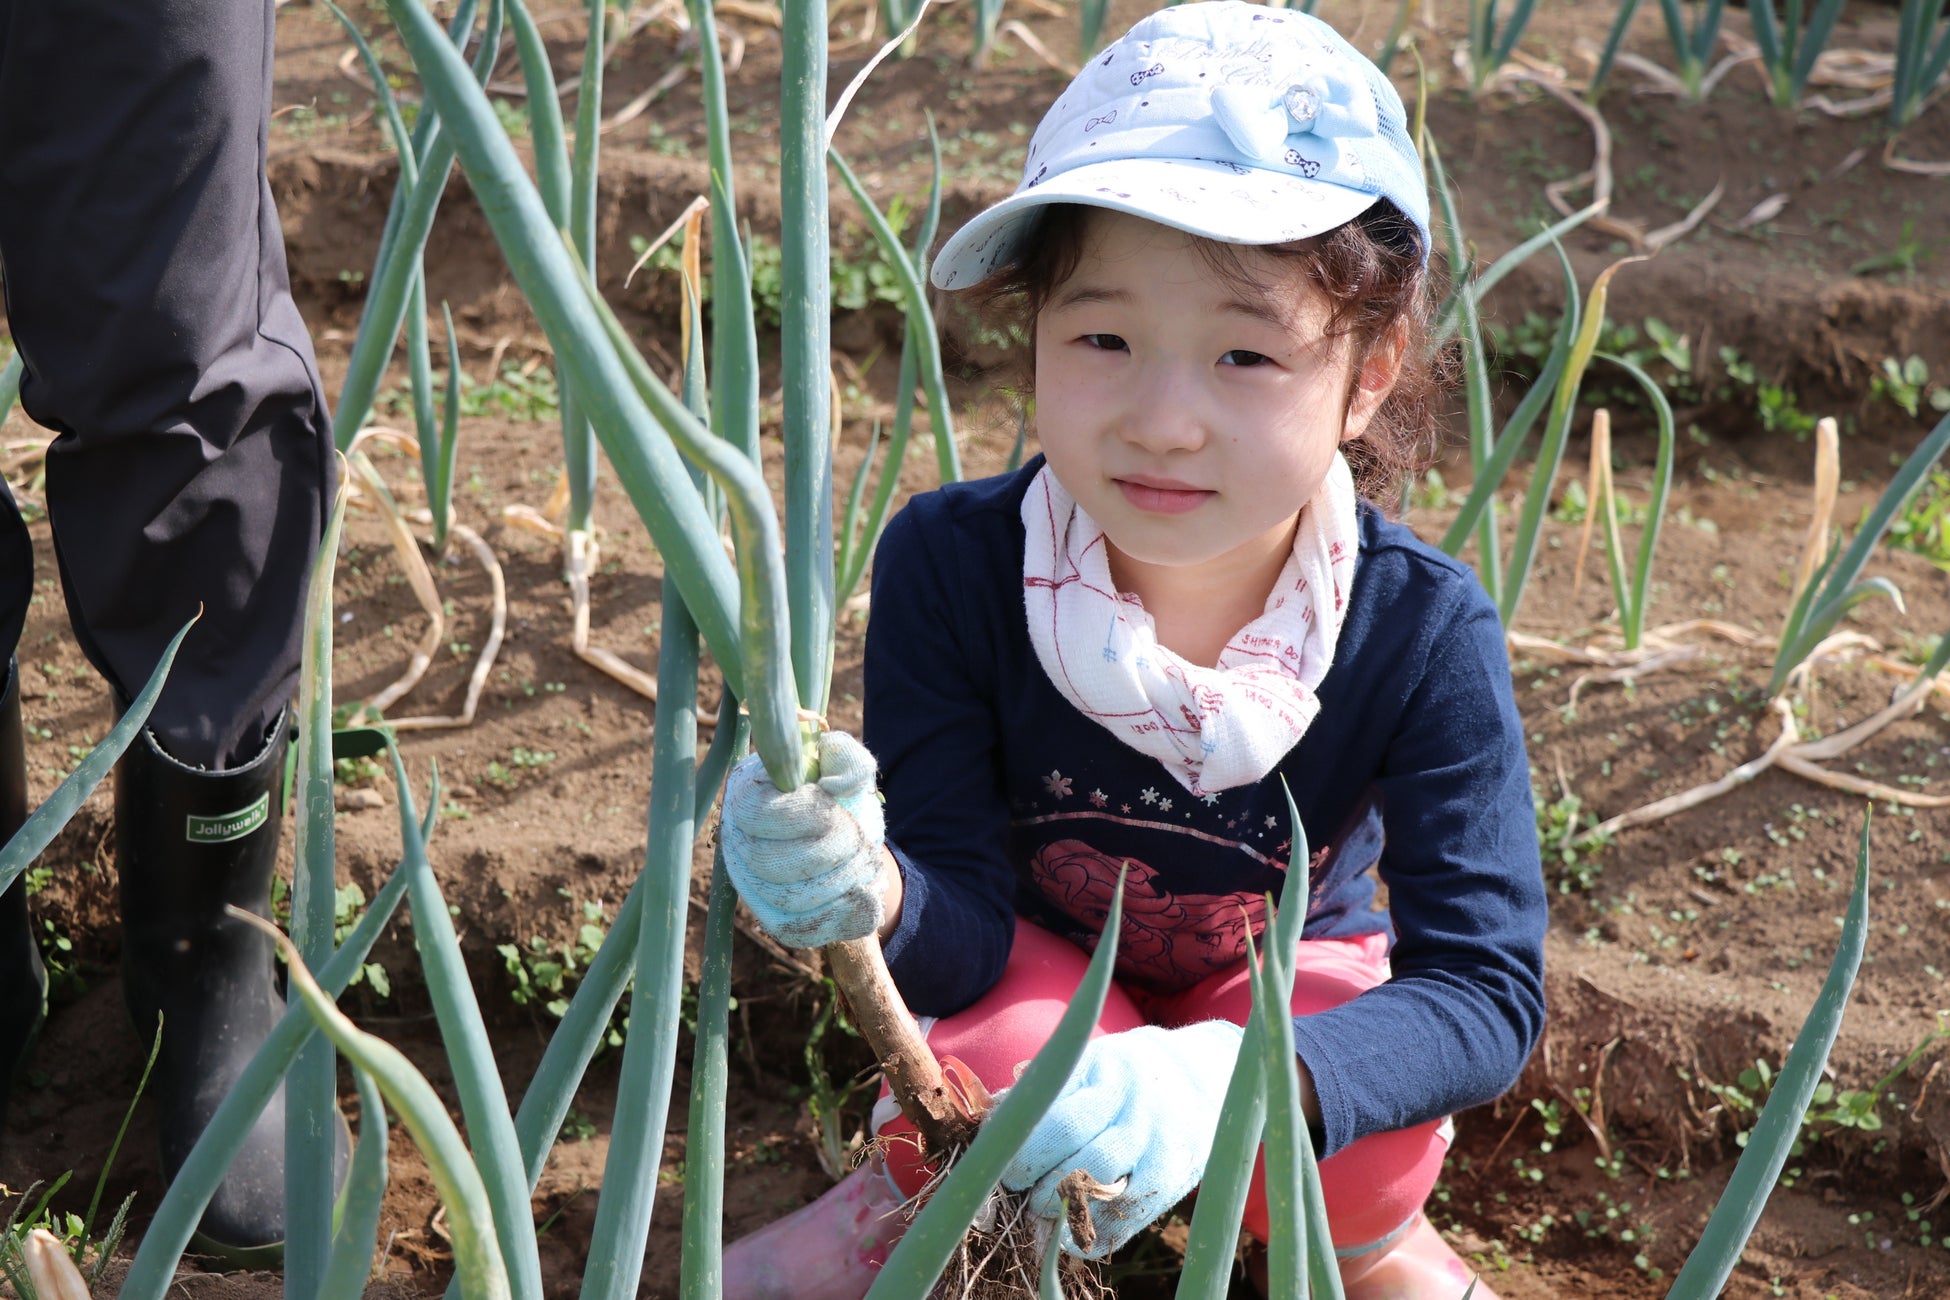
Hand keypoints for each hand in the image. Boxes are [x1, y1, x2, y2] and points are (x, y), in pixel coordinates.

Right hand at [720, 730, 887, 948]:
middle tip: (861, 841)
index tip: (836, 810)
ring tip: (865, 864)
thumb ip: (845, 759)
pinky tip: (864, 897)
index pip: (758, 812)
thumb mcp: (848, 769)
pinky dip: (839, 916)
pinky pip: (797, 929)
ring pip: (787, 898)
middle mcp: (737, 841)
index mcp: (747, 793)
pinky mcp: (771, 917)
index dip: (804, 814)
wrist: (853, 843)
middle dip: (831, 852)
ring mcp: (750, 883)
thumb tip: (838, 783)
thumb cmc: (842, 799)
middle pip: (771, 861)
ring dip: (841, 881)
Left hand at [1000, 1020, 1243, 1257]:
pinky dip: (1095, 1231)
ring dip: (1062, 1206)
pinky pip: (1130, 1214)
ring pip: (1103, 1183)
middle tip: (1022, 1190)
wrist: (1202, 1080)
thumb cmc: (1123, 1076)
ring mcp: (1158, 1140)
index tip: (1006, 1166)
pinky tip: (1074, 1232)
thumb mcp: (1087, 1065)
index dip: (1024, 1151)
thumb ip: (1043, 1090)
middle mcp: (1135, 1103)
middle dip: (1039, 1181)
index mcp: (1105, 1069)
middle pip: (1079, 1152)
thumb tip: (996, 1122)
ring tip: (1043, 1208)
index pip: (1057, 1118)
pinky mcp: (1175, 1175)